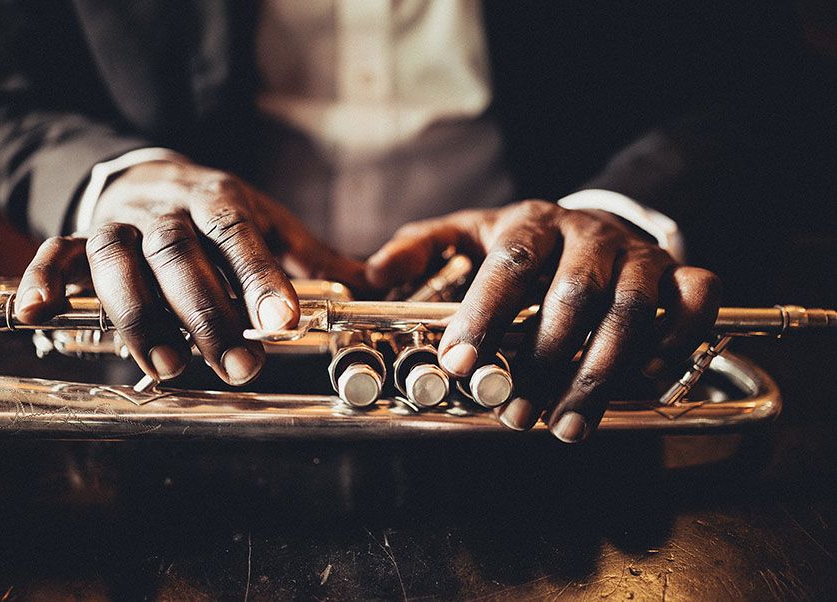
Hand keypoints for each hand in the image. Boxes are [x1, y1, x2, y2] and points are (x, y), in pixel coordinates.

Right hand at [14, 158, 364, 384]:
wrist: (154, 174)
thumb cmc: (220, 211)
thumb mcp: (271, 223)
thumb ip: (314, 259)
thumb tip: (374, 285)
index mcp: (219, 198)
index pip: (239, 234)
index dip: (258, 277)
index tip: (282, 321)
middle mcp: (165, 206)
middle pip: (178, 255)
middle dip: (206, 313)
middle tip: (238, 367)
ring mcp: (118, 221)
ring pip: (116, 262)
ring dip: (137, 316)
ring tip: (168, 366)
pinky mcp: (79, 235)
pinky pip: (52, 253)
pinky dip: (42, 280)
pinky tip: (38, 313)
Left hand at [366, 200, 719, 441]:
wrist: (592, 224)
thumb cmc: (523, 243)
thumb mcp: (467, 234)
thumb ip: (421, 249)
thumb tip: (375, 273)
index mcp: (531, 223)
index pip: (508, 265)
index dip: (484, 316)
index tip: (459, 366)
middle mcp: (589, 234)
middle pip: (572, 297)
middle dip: (542, 364)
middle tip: (514, 413)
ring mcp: (640, 254)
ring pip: (632, 312)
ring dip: (599, 376)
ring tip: (565, 428)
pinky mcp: (680, 275)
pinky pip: (696, 305)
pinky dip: (675, 345)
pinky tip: (643, 384)